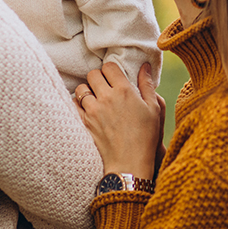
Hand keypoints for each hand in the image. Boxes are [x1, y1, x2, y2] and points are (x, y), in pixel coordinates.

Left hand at [74, 62, 162, 179]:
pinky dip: (78, 104)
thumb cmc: (146, 137)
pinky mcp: (84, 122)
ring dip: (87, 91)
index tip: (114, 77)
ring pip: (81, 88)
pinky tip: (87, 109)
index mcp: (124, 90)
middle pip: (93, 74)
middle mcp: (107, 97)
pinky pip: (74, 104)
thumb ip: (147, 85)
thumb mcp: (154, 109)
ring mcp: (93, 110)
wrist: (129, 163)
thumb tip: (144, 65)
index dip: (111, 70)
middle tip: (104, 87)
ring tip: (95, 99)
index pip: (109, 66)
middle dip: (98, 78)